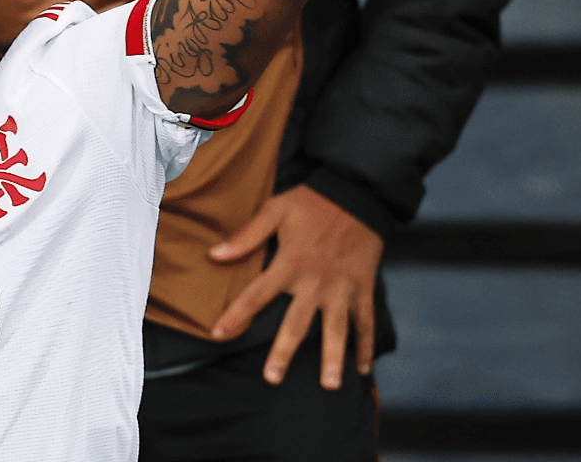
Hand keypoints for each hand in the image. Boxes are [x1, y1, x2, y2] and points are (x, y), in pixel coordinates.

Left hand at [207, 184, 381, 388]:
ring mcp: (341, 288)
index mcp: (290, 263)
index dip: (236, 315)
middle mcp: (315, 281)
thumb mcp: (275, 210)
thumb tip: (214, 254)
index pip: (257, 295)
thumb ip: (246, 235)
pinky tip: (362, 368)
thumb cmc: (312, 203)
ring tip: (329, 385)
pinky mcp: (363, 289)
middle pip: (297, 322)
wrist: (357, 194)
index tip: (219, 334)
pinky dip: (366, 345)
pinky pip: (366, 322)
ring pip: (337, 329)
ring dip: (333, 358)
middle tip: (272, 378)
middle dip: (283, 351)